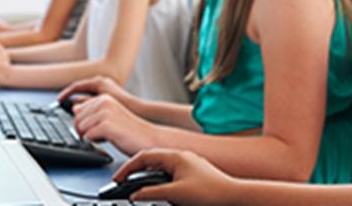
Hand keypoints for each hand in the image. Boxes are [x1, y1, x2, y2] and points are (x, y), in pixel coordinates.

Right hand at [58, 76, 137, 109]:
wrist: (140, 109)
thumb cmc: (123, 105)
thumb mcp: (101, 104)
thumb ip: (86, 103)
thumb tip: (74, 105)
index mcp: (98, 82)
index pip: (76, 86)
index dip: (66, 94)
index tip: (59, 101)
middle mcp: (101, 82)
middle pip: (81, 90)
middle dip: (72, 99)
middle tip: (65, 107)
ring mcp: (106, 86)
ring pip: (88, 94)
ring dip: (81, 103)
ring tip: (76, 113)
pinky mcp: (109, 93)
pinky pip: (94, 97)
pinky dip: (89, 105)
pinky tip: (88, 114)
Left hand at [73, 94, 155, 155]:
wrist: (149, 138)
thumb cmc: (130, 130)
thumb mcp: (109, 116)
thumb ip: (92, 110)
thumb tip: (74, 107)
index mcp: (104, 98)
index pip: (78, 111)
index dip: (86, 123)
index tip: (101, 127)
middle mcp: (103, 101)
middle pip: (76, 120)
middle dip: (86, 130)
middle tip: (106, 133)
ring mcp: (104, 112)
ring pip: (80, 129)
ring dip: (92, 136)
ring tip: (110, 134)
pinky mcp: (106, 125)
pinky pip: (87, 137)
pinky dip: (96, 141)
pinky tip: (111, 138)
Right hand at [116, 149, 239, 205]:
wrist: (233, 196)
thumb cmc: (209, 192)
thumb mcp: (175, 194)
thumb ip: (151, 193)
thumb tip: (135, 195)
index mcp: (175, 156)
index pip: (144, 156)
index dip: (128, 168)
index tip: (118, 179)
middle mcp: (181, 156)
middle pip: (151, 160)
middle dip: (136, 171)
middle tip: (124, 183)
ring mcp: (188, 164)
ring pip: (161, 167)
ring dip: (148, 176)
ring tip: (139, 188)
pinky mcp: (194, 174)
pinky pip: (171, 174)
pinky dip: (160, 181)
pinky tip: (160, 191)